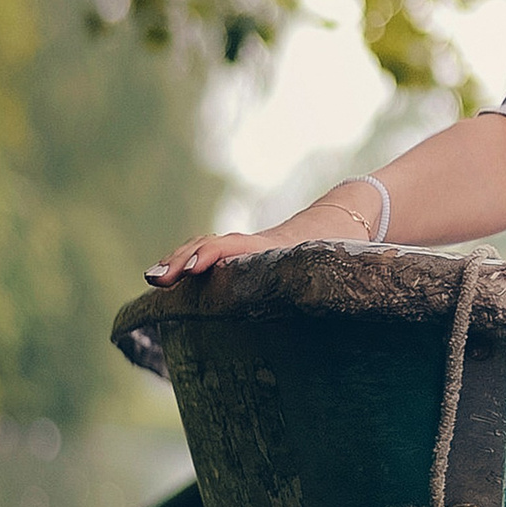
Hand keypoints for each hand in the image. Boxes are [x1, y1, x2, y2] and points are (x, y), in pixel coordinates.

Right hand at [145, 200, 371, 286]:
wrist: (346, 217)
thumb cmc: (348, 246)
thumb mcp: (347, 261)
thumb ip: (346, 275)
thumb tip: (352, 289)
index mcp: (281, 249)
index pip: (239, 247)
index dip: (213, 256)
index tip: (192, 271)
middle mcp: (259, 245)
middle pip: (213, 245)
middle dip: (184, 260)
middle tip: (159, 279)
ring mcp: (250, 248)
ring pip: (207, 247)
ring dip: (179, 260)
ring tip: (153, 278)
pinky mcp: (247, 254)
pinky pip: (210, 253)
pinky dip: (186, 261)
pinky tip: (163, 277)